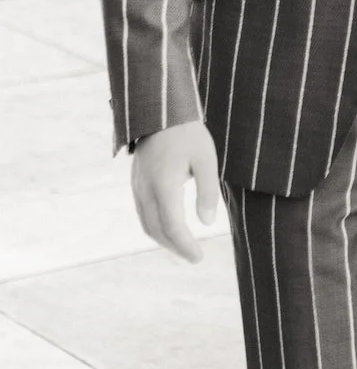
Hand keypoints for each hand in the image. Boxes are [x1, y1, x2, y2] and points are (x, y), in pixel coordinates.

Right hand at [131, 121, 221, 259]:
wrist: (159, 111)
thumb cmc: (188, 133)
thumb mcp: (206, 159)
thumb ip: (208, 191)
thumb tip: (207, 223)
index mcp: (164, 184)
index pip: (172, 226)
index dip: (185, 246)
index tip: (199, 257)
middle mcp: (145, 189)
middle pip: (156, 230)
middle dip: (175, 247)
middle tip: (195, 256)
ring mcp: (137, 186)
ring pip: (146, 224)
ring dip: (164, 240)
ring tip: (184, 246)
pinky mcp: (136, 182)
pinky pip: (143, 213)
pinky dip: (156, 227)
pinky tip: (171, 227)